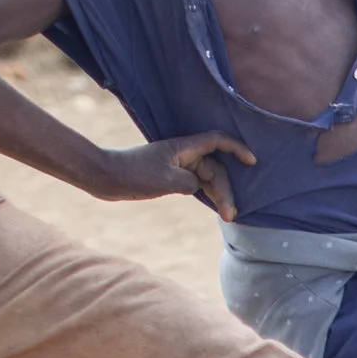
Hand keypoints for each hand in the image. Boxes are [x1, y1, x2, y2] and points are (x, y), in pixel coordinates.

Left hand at [100, 133, 257, 220]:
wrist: (105, 178)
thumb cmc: (133, 174)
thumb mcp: (165, 180)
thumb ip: (189, 182)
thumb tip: (199, 185)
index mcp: (183, 148)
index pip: (217, 141)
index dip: (237, 148)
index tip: (251, 161)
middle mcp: (183, 155)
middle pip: (215, 168)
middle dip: (226, 189)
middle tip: (229, 214)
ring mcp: (178, 166)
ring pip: (207, 178)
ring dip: (218, 195)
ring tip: (227, 216)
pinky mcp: (171, 177)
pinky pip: (197, 183)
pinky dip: (207, 194)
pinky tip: (215, 206)